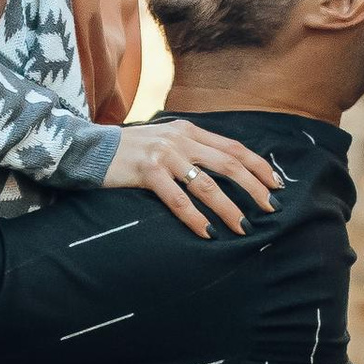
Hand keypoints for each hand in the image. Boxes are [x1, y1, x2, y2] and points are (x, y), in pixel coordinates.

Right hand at [103, 116, 280, 237]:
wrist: (87, 148)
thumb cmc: (127, 151)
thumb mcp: (163, 141)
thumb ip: (189, 149)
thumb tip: (221, 171)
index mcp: (189, 129)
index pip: (233, 147)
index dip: (258, 166)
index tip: (276, 185)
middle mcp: (180, 139)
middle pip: (229, 164)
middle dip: (254, 188)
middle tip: (271, 209)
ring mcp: (164, 154)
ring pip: (207, 184)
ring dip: (229, 208)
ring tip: (243, 227)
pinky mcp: (147, 172)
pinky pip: (178, 199)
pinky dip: (195, 218)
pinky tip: (207, 233)